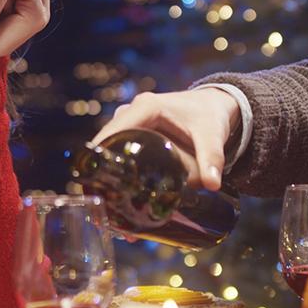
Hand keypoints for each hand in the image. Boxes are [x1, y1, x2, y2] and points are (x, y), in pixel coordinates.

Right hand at [92, 87, 239, 191]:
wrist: (213, 104)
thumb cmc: (210, 115)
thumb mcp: (212, 136)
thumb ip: (211, 159)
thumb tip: (211, 185)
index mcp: (146, 108)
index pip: (114, 130)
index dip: (101, 154)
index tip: (95, 180)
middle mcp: (132, 112)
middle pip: (107, 142)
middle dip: (103, 170)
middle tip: (103, 201)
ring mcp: (131, 122)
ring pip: (111, 147)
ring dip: (108, 171)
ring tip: (109, 203)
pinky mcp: (134, 132)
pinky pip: (119, 148)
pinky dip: (118, 168)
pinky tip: (117, 193)